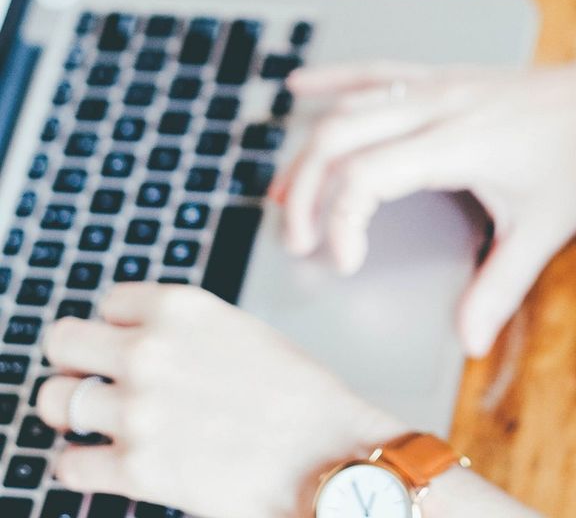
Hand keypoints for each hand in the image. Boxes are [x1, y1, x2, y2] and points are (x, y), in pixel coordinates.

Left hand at [38, 284, 402, 517]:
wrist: (326, 452)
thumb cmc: (296, 394)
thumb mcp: (239, 331)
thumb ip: (184, 332)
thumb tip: (141, 342)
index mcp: (181, 308)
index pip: (109, 302)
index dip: (120, 326)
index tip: (129, 343)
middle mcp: (149, 351)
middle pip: (62, 341)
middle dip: (77, 360)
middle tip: (93, 378)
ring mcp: (136, 411)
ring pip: (54, 401)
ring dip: (73, 411)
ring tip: (98, 421)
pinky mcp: (134, 470)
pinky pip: (68, 464)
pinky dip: (84, 464)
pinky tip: (112, 460)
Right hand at [272, 41, 575, 357]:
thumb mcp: (546, 227)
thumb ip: (500, 286)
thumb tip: (468, 340)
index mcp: (455, 142)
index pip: (365, 176)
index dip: (340, 223)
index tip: (346, 264)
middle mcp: (437, 106)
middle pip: (339, 137)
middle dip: (303, 190)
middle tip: (297, 240)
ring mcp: (439, 85)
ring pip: (351, 106)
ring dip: (309, 148)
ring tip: (280, 192)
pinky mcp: (446, 77)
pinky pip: (378, 71)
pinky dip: (336, 80)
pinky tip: (302, 87)